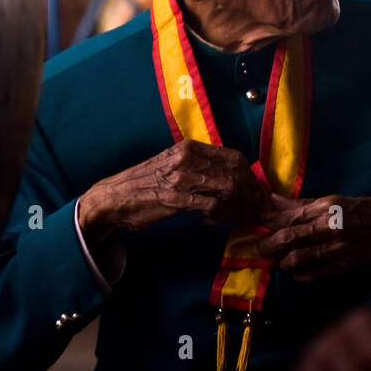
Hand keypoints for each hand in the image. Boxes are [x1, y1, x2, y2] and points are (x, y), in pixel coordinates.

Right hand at [78, 140, 268, 247]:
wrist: (112, 198)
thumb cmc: (144, 185)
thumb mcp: (175, 166)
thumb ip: (201, 169)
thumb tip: (232, 181)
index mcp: (191, 148)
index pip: (235, 158)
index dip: (252, 178)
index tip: (258, 196)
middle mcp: (188, 157)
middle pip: (237, 173)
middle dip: (252, 195)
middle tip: (257, 213)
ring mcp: (182, 177)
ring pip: (228, 189)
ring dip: (240, 208)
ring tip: (240, 220)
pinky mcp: (175, 198)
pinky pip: (212, 207)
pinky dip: (221, 217)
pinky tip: (215, 223)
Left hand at [256, 193, 370, 282]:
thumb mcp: (341, 199)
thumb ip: (306, 203)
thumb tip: (275, 201)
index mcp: (331, 205)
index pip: (290, 216)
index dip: (271, 222)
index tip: (260, 225)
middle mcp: (332, 227)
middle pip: (289, 238)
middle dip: (269, 244)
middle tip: (260, 247)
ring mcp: (339, 249)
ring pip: (298, 259)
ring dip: (283, 261)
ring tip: (279, 260)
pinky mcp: (345, 268)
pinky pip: (313, 275)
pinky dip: (300, 274)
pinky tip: (297, 271)